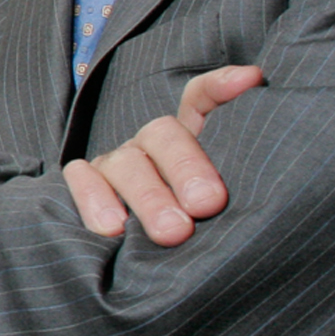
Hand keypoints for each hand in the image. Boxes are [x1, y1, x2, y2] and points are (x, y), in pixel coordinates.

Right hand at [62, 64, 263, 244]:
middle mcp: (151, 144)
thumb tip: (254, 85)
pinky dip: (93, 198)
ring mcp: (115, 164)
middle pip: (164, 135)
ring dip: (148, 197)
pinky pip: (79, 179)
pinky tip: (111, 228)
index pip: (203, 98)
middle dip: (186, 169)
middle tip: (208, 205)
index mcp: (192, 139)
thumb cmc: (202, 222)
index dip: (221, 87)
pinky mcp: (84, 186)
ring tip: (173, 233)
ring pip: (125, 164)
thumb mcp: (229, 193)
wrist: (155, 254)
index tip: (249, 81)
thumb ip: (248, 166)